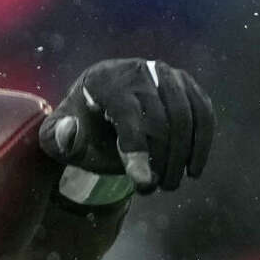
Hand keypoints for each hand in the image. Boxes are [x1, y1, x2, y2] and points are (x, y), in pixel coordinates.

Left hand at [39, 59, 213, 193]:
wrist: (99, 110)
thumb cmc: (79, 128)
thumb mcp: (57, 138)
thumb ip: (58, 137)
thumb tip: (71, 129)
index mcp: (102, 79)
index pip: (128, 113)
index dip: (137, 150)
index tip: (143, 183)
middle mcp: (137, 70)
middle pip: (161, 117)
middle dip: (162, 159)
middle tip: (155, 188)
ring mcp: (166, 75)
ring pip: (186, 115)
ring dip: (183, 155)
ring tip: (170, 184)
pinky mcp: (186, 85)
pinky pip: (203, 112)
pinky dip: (202, 142)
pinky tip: (193, 169)